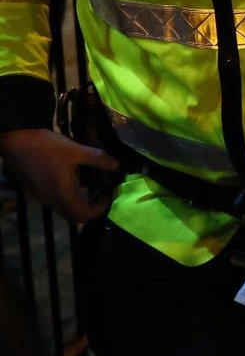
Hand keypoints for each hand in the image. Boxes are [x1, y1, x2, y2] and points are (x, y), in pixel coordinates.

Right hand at [0, 127, 119, 222]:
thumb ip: (99, 159)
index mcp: (62, 195)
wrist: (15, 140)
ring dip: (80, 202)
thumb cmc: (46, 147)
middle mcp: (51, 201)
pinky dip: (70, 196)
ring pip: (64, 208)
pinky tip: (76, 178)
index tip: (109, 194)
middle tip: (103, 192)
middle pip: (74, 215)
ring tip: (93, 185)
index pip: (84, 215)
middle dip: (92, 208)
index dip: (100, 209)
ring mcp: (42, 197)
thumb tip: (117, 166)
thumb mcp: (77, 151)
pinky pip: (56, 200)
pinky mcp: (36, 190)